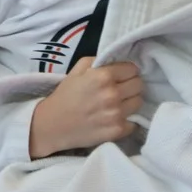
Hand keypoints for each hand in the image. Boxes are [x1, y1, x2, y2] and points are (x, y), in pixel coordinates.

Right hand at [29, 57, 143, 157]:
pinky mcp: (117, 131)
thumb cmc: (65, 95)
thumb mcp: (77, 70)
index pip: (133, 69)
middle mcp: (113, 94)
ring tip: (117, 104)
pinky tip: (114, 118)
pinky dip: (127, 120)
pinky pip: (134, 122)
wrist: (52, 125)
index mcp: (103, 76)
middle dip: (130, 85)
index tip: (120, 76)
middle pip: (139, 85)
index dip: (126, 71)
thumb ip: (99, 60)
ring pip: (139, 102)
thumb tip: (116, 60)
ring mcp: (116, 114)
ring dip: (130, 101)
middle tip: (120, 89)